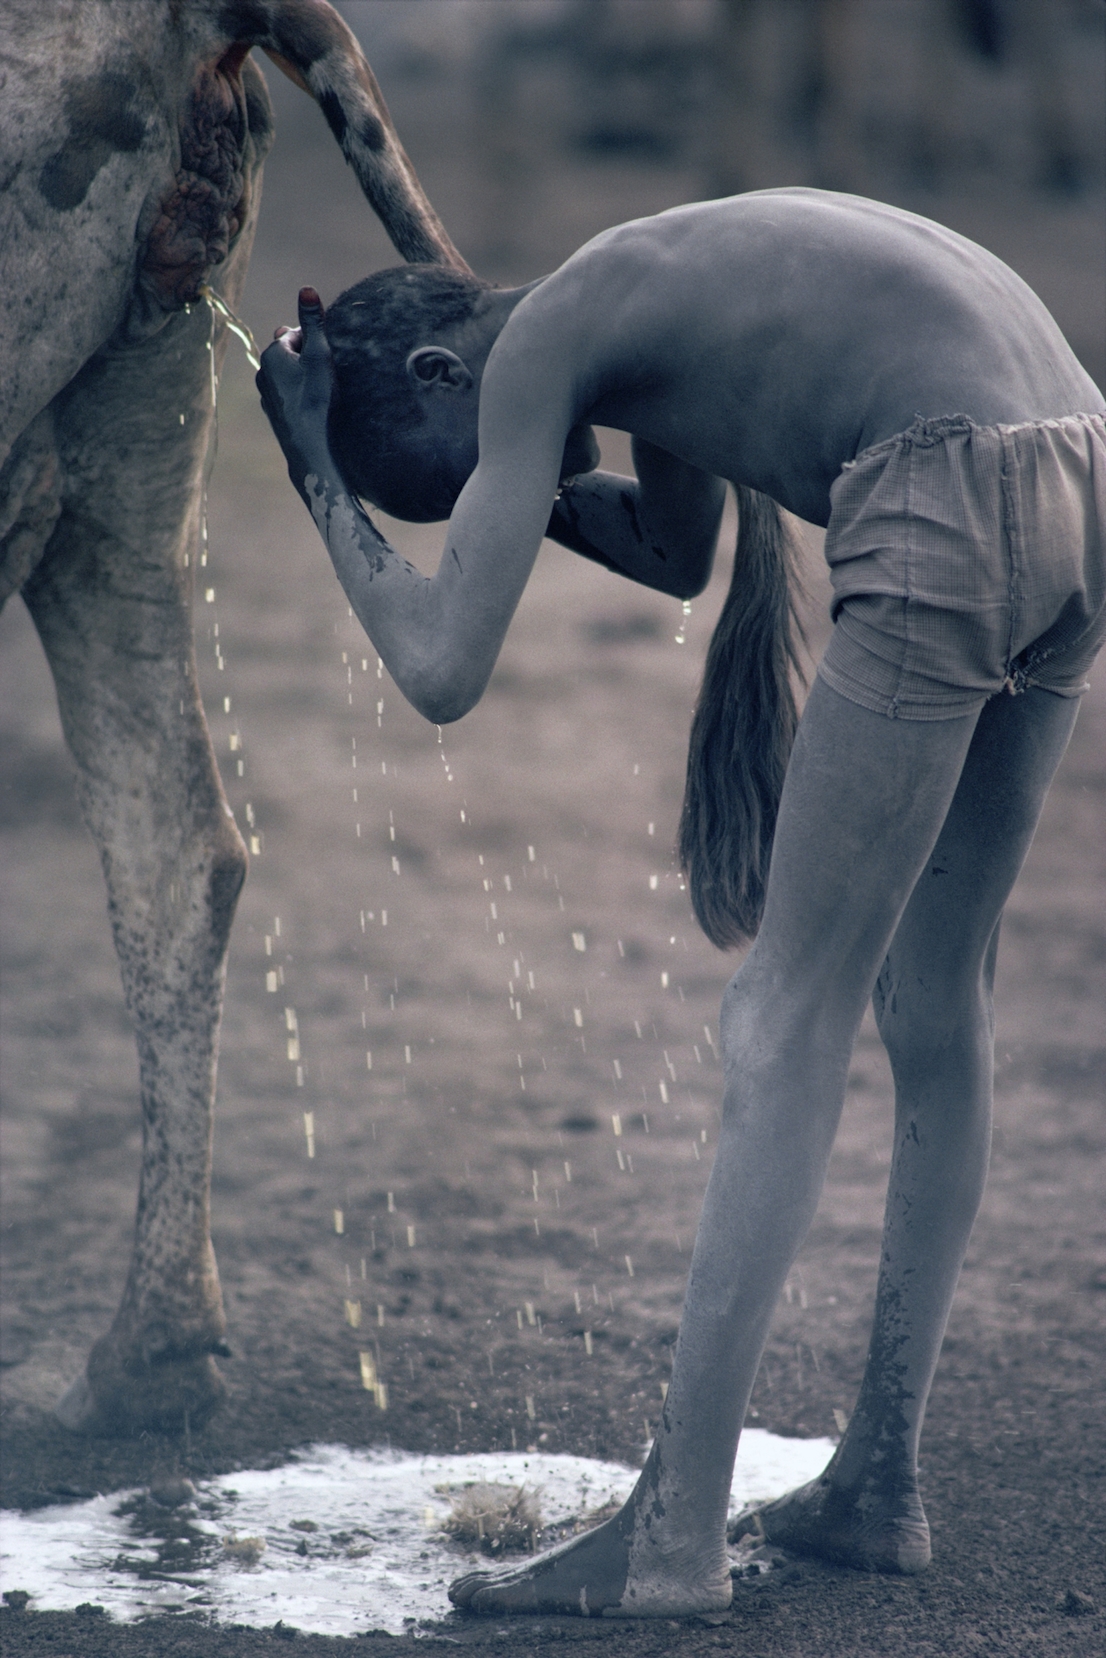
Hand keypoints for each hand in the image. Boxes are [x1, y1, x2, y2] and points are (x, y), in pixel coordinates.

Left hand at [256, 288, 333, 499]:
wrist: (311, 450)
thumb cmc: (317, 400)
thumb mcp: (320, 355)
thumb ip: (313, 322)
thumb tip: (306, 288)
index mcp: (272, 356)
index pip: (295, 335)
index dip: (316, 342)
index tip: (330, 356)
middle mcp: (263, 374)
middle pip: (290, 354)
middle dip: (307, 357)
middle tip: (328, 373)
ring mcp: (268, 397)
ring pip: (288, 376)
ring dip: (304, 376)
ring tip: (323, 390)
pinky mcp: (276, 416)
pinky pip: (289, 396)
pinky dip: (301, 395)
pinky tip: (315, 406)